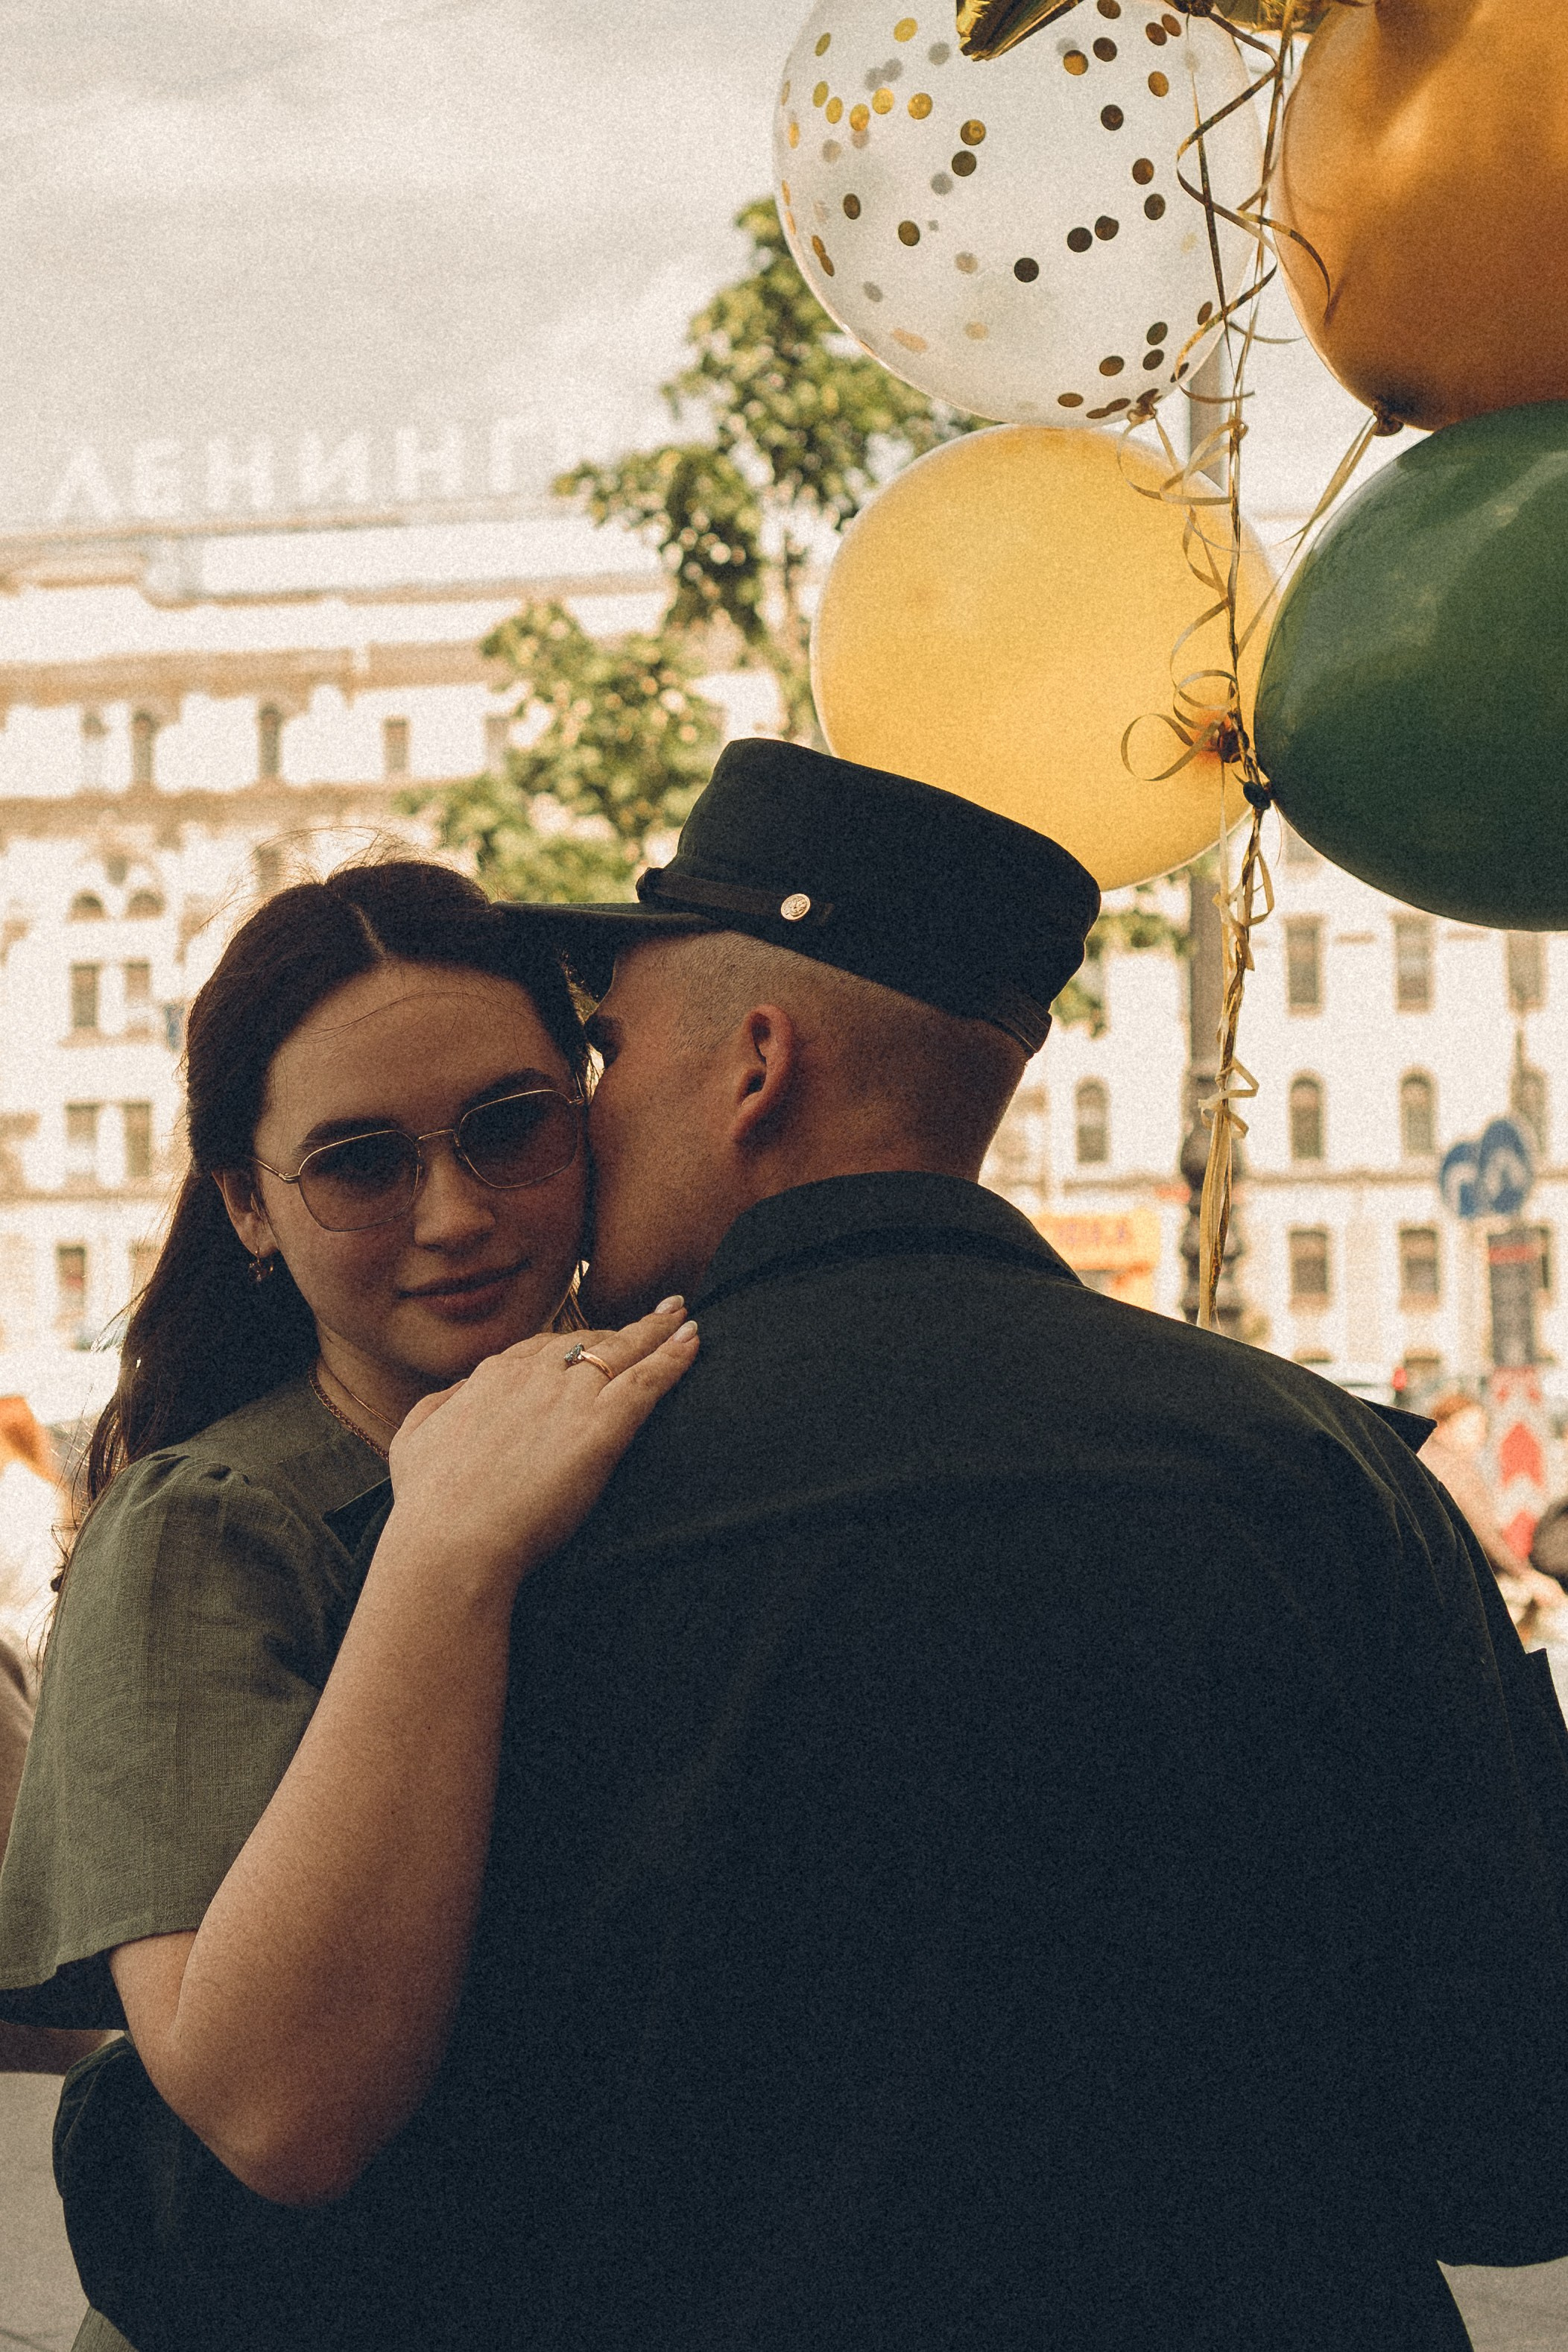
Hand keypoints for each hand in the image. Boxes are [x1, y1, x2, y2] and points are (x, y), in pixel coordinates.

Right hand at [382, 1301, 696, 1596]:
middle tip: (651, 1317)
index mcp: (492, 1377)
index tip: (589, 1342)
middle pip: (587, 1341)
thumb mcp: (414, 1440)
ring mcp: (570, 1397)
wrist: (453, 1539)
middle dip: (620, 1328)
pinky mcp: (602, 1426)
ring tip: (681, 1317)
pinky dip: (674, 1356)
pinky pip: (648, 1380)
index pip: (541, 1350)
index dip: (570, 1345)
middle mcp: (534, 1376)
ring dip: (656, 1330)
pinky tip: (693, 1342)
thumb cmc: (429, 1503)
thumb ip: (437, 1407)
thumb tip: (458, 1392)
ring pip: (623, 1350)